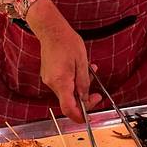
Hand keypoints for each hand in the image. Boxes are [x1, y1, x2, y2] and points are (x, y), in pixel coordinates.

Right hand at [25, 0, 100, 121]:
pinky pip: (63, 84)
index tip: (90, 117)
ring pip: (67, 92)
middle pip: (69, 102)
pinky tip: (80, 70)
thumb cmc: (67, 42)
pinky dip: (73, 81)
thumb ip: (84, 83)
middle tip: (97, 93)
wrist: (51, 30)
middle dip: (84, 99)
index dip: (79, 117)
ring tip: (90, 72)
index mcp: (61, 82)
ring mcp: (49, 79)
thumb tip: (86, 98)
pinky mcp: (49, 75)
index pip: (68, 109)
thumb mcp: (82, 63)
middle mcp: (52, 83)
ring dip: (80, 87)